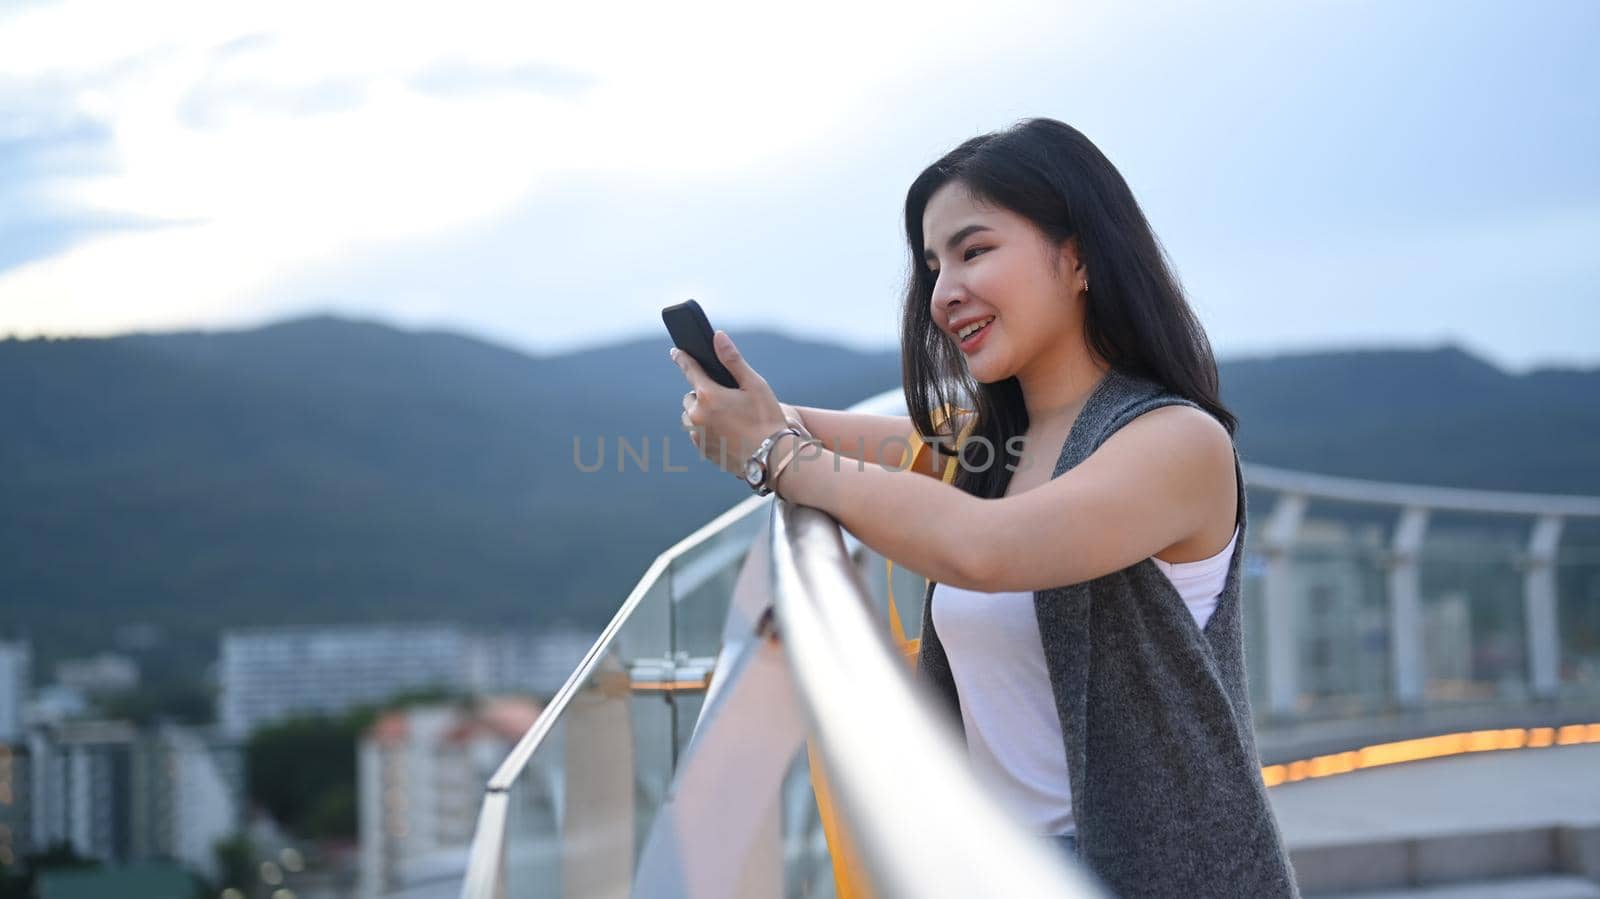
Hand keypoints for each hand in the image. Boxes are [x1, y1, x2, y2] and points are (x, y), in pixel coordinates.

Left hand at [670, 331, 789, 478]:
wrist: (773, 458)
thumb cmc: (767, 419)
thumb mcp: (754, 385)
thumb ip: (732, 360)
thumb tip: (717, 336)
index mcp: (708, 396)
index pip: (689, 370)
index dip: (683, 359)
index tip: (676, 352)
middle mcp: (697, 416)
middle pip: (691, 396)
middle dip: (703, 394)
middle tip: (726, 398)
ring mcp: (697, 435)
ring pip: (692, 416)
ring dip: (702, 413)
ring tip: (727, 417)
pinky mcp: (702, 450)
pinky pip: (697, 433)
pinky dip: (706, 429)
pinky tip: (727, 432)